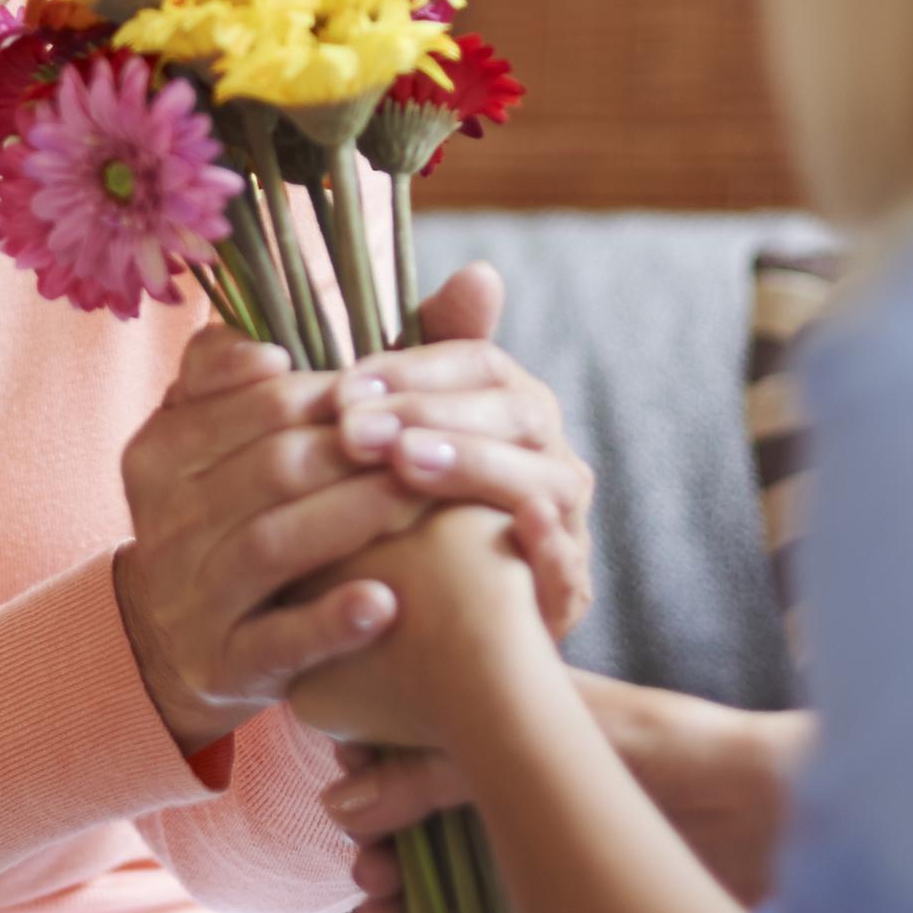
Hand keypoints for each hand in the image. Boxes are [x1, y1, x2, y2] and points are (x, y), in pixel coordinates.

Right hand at [110, 325, 589, 755]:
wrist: (179, 638)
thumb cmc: (230, 507)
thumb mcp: (227, 429)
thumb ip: (275, 357)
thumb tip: (364, 298)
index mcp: (162, 447)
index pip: (257, 402)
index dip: (334, 393)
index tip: (391, 391)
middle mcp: (164, 518)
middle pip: (272, 468)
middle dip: (359, 451)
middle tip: (434, 444)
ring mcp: (189, 595)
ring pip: (274, 544)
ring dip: (355, 519)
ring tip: (422, 504)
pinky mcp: (220, 665)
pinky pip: (277, 640)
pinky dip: (330, 619)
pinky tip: (387, 602)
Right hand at [316, 678, 815, 912]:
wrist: (783, 821)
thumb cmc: (687, 755)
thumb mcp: (561, 745)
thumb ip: (456, 767)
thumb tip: (346, 798)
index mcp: (530, 720)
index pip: (428, 735)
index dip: (379, 767)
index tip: (344, 800)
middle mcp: (535, 779)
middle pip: (430, 806)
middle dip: (383, 837)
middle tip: (362, 871)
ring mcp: (553, 841)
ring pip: (454, 862)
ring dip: (407, 885)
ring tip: (376, 909)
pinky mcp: (575, 900)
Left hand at [339, 262, 597, 637]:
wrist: (446, 640)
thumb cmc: (413, 520)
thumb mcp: (393, 443)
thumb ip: (397, 366)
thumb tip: (476, 273)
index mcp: (510, 407)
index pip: (476, 361)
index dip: (412, 366)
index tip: (343, 383)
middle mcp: (548, 456)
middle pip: (511, 412)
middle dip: (429, 413)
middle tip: (354, 428)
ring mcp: (564, 524)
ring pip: (543, 480)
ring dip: (476, 465)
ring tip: (406, 462)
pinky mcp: (565, 593)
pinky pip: (570, 566)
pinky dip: (546, 547)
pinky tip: (515, 526)